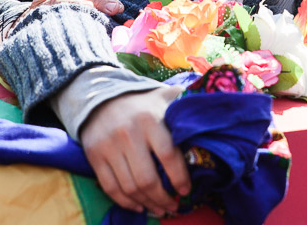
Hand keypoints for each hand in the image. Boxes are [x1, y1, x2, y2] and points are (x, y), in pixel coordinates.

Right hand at [80, 86, 189, 214]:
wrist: (102, 98)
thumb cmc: (142, 103)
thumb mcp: (164, 96)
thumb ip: (185, 103)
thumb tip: (211, 108)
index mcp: (150, 119)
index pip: (168, 155)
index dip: (179, 177)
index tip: (186, 190)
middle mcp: (128, 133)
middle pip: (147, 178)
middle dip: (163, 198)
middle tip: (174, 206)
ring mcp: (109, 146)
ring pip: (129, 187)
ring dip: (147, 204)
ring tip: (160, 209)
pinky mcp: (95, 156)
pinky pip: (110, 188)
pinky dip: (125, 202)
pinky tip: (139, 206)